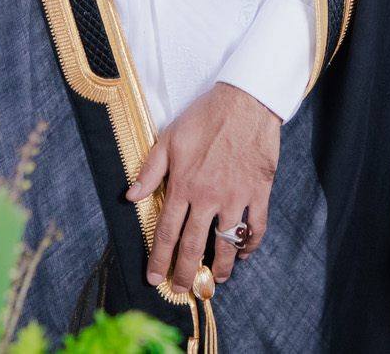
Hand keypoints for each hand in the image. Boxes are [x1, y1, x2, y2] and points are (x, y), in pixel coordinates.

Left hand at [128, 82, 280, 291]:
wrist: (245, 100)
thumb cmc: (206, 116)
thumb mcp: (169, 139)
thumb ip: (150, 171)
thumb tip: (130, 196)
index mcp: (183, 185)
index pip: (167, 232)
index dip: (159, 259)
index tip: (155, 278)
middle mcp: (208, 196)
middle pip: (193, 245)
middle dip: (185, 273)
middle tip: (182, 289)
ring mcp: (236, 196)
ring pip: (226, 243)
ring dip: (219, 267)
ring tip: (214, 280)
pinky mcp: (259, 191)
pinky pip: (256, 227)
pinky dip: (250, 245)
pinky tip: (242, 253)